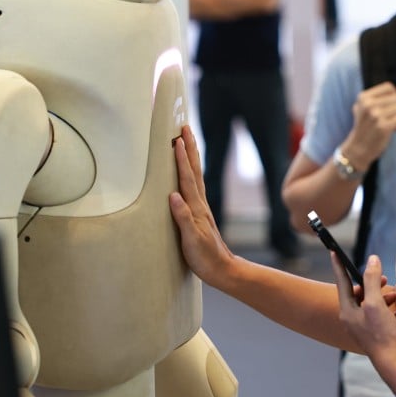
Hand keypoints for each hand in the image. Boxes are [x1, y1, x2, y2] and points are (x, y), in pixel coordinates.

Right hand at [169, 125, 236, 286]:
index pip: (187, 178)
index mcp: (196, 207)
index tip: (176, 139)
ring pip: (194, 175)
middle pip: (194, 170)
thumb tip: (173, 196)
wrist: (222, 270)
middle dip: (188, 148)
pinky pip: (193, 186)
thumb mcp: (192, 240)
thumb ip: (183, 218)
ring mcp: (200, 207)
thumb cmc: (205, 257)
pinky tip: (186, 171)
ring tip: (185, 140)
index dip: (181, 159)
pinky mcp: (198, 214)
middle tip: (184, 127)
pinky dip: (189, 172)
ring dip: (190, 156)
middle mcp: (199, 203)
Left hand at [330, 254, 395, 358]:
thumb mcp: (375, 303)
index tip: (333, 251)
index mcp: (347, 311)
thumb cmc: (383, 335)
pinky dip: (389, 308)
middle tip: (383, 278)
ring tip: (395, 294)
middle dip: (372, 283)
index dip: (339, 266)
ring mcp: (364, 328)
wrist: (395, 364)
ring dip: (383, 296)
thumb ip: (372, 280)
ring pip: (372, 304)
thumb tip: (372, 260)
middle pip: (359, 293)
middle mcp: (353, 320)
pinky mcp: (376, 334)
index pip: (342, 283)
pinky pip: (381, 315)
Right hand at [344, 82, 395, 168]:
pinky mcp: (383, 126)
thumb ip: (374, 98)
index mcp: (363, 97)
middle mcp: (369, 104)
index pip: (389, 87)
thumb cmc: (363, 128)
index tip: (389, 105)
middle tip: (389, 118)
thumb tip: (394, 91)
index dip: (393, 96)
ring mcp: (376, 115)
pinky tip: (393, 130)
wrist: (357, 149)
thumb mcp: (361, 108)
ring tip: (390, 124)